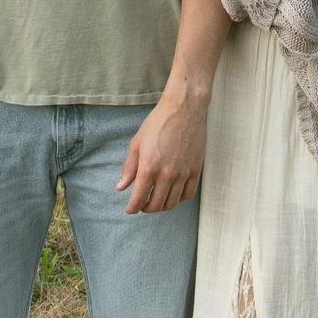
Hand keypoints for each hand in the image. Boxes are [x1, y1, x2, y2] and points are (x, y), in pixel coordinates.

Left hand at [116, 89, 207, 212]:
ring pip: (172, 203)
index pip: (139, 199)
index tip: (130, 209)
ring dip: (161, 206)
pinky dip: (178, 199)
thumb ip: (129, 167)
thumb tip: (121, 187)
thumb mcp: (137, 142)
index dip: (132, 208)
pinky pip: (187, 194)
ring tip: (156, 200)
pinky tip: (172, 194)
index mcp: (149, 167)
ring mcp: (183, 173)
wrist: (184, 108)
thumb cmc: (158, 122)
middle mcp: (167, 174)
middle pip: (155, 205)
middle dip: (145, 208)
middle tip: (142, 204)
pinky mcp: (195, 170)